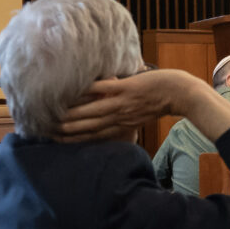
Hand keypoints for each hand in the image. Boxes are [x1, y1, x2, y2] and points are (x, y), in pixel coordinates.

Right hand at [57, 69, 202, 141]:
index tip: (58, 139)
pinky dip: (89, 90)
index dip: (76, 138)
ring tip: (56, 116)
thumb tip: (112, 120)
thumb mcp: (141, 118)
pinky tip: (74, 90)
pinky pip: (104, 89)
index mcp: (123, 125)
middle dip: (69, 130)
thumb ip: (125, 120)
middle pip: (89, 126)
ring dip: (73, 113)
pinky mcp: (128, 89)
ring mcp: (123, 103)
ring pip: (93, 110)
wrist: (181, 94)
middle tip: (49, 131)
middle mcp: (120, 117)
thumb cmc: (161, 103)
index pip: (95, 135)